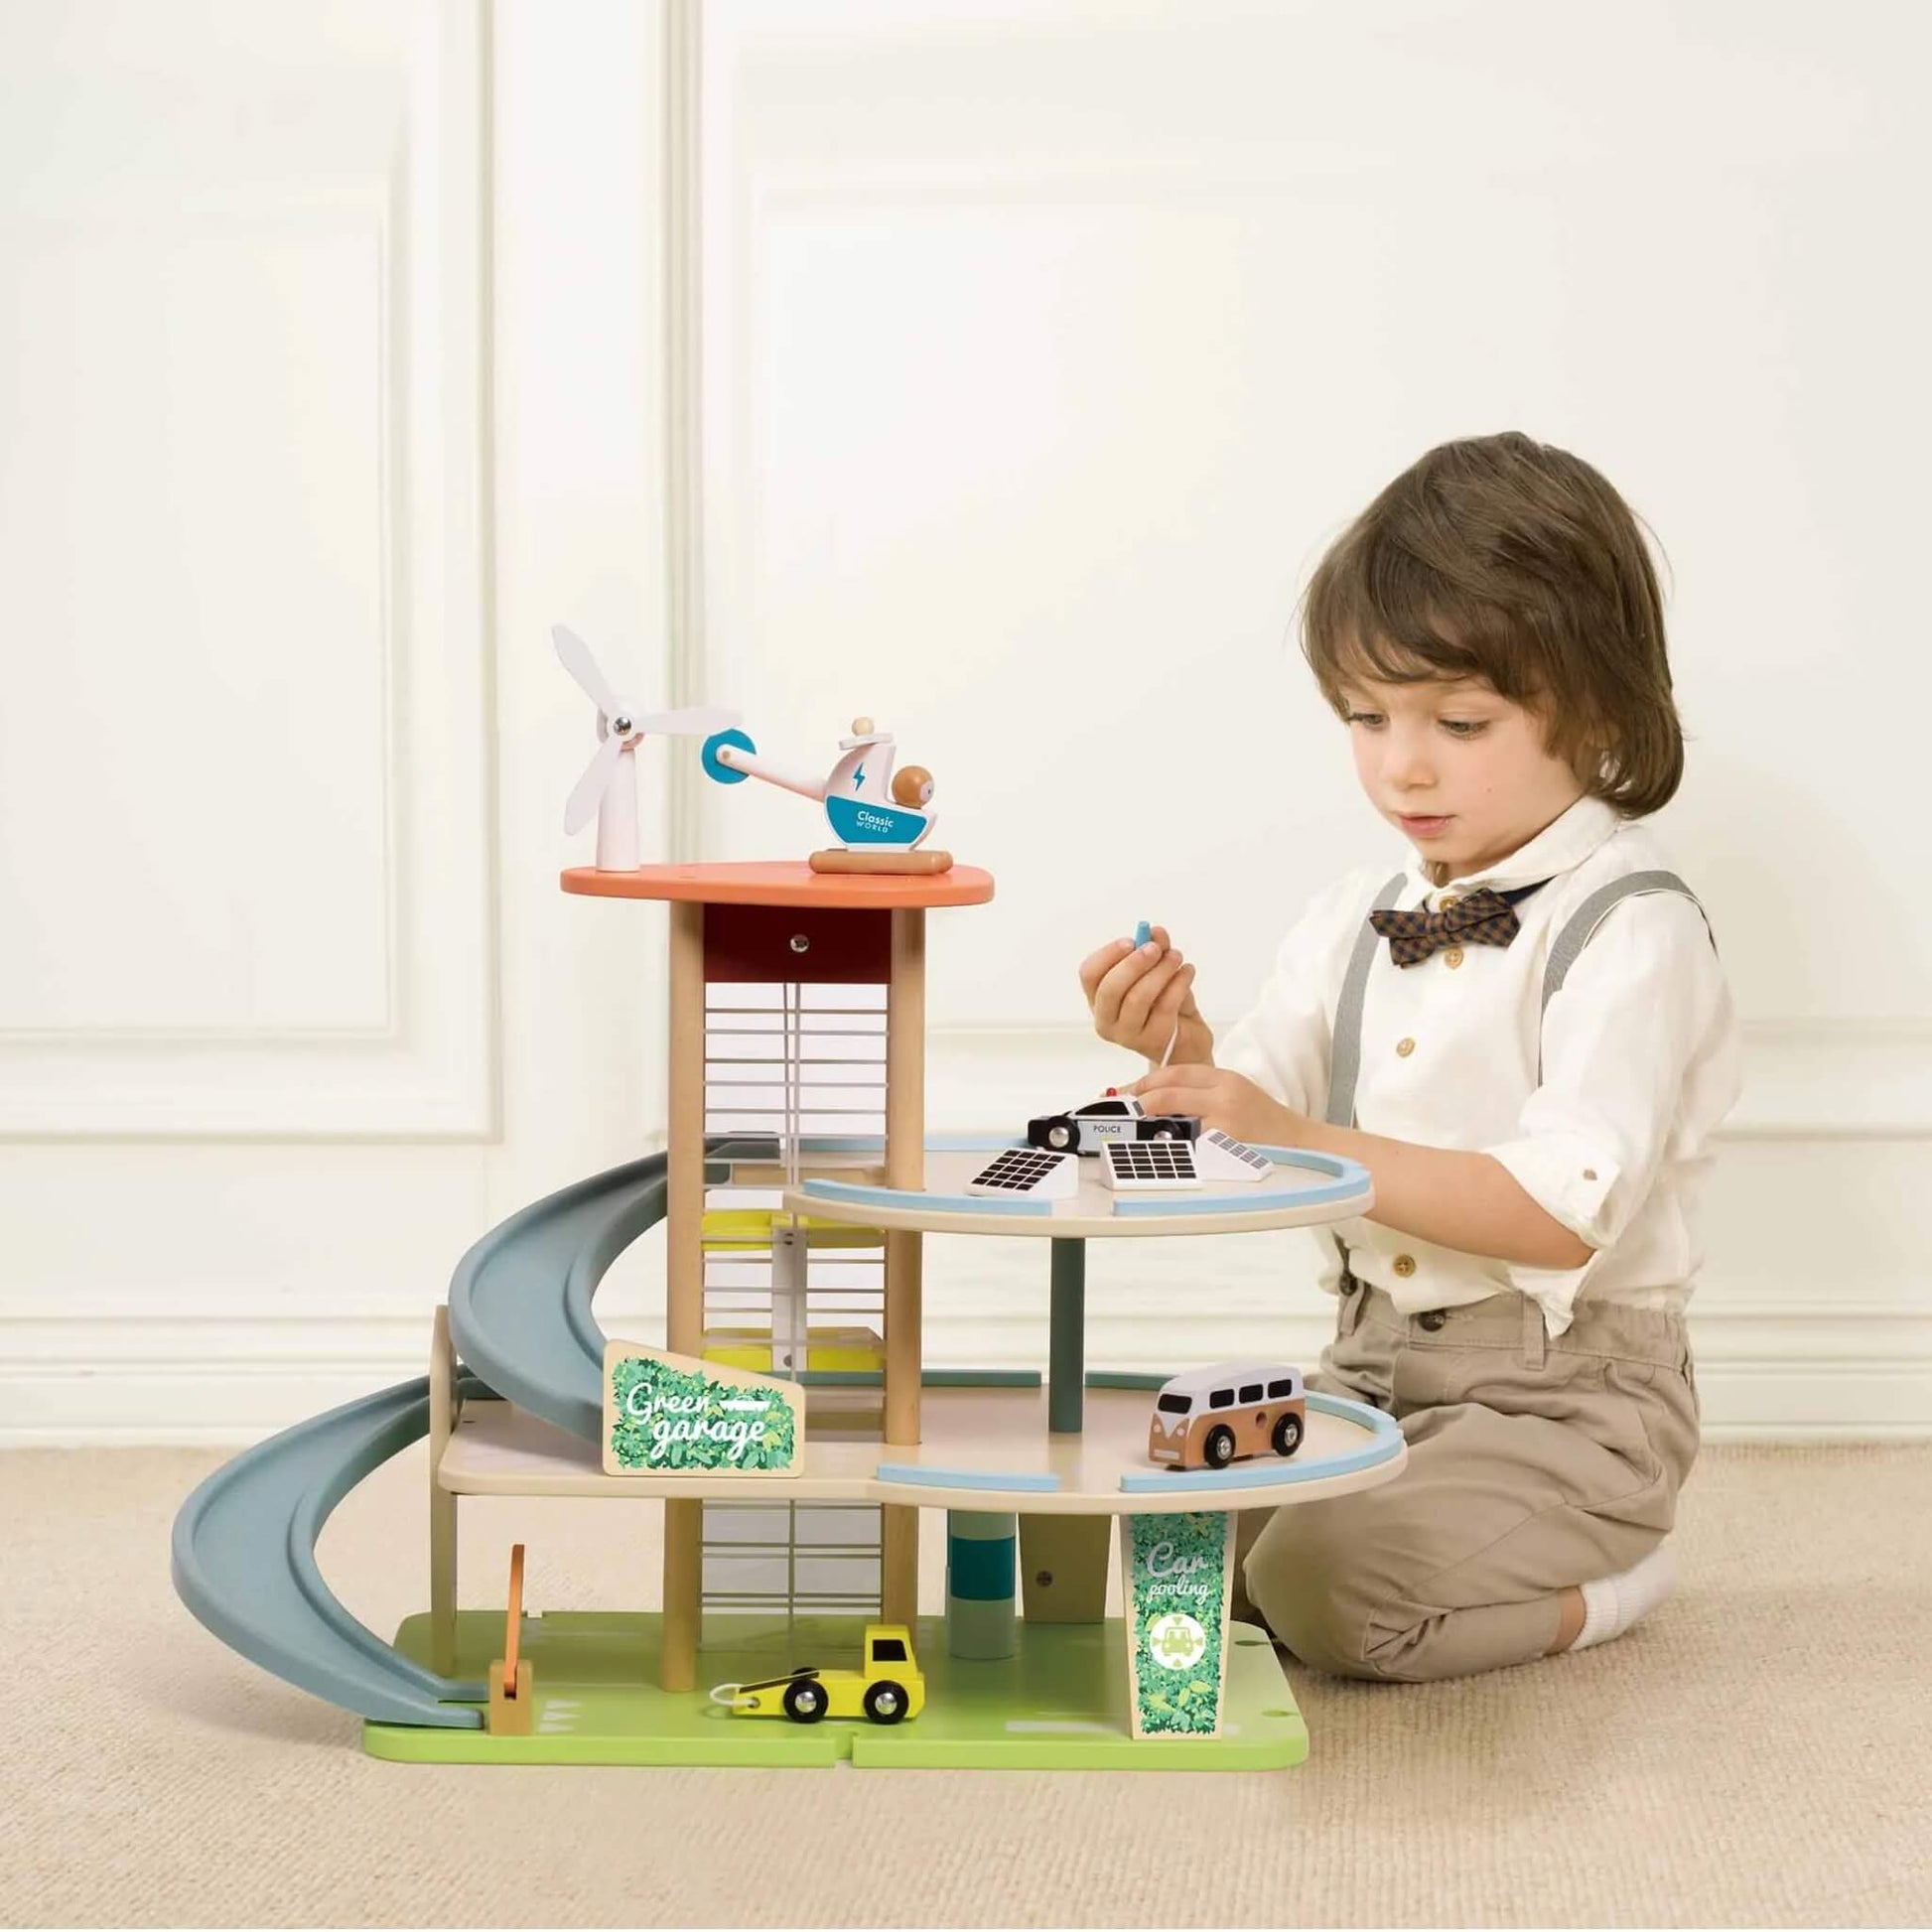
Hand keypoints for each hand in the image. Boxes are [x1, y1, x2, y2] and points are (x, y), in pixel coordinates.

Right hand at [1078, 925, 1211, 1064]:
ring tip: (1176, 956)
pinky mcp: (1152, 1041)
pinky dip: (1178, 984)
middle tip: (1155, 948)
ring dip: (1159, 971)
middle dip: (1134, 963)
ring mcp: (1127, 1035)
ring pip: (1137, 998)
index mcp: (1098, 1000)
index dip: (1108, 955)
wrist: (1186, 1042)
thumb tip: (1155, 932)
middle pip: (1110, 989)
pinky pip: (1164, 1007)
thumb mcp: (1158, 973)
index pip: (1089, 975)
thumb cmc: (1165, 1005)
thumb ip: (1154, 951)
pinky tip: (1188, 971)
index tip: (1131, 940)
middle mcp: (1106, 1021)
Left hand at [1125, 1063, 1304, 1148]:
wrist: (1300, 1142)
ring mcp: (1224, 1122)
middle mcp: (1223, 1095)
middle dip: (1139, 1101)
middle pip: (1168, 1092)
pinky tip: (1164, 1151)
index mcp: (1224, 1078)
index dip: (1145, 1081)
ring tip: (1135, 1131)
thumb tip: (1157, 1100)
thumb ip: (1201, 1092)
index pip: (1175, 1072)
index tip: (1128, 1090)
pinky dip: (1173, 1146)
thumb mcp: (1235, 1093)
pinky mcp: (1225, 1147)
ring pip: (1173, 1116)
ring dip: (1150, 1124)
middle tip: (1123, 1111)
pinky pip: (1189, 1145)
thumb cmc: (1264, 1122)